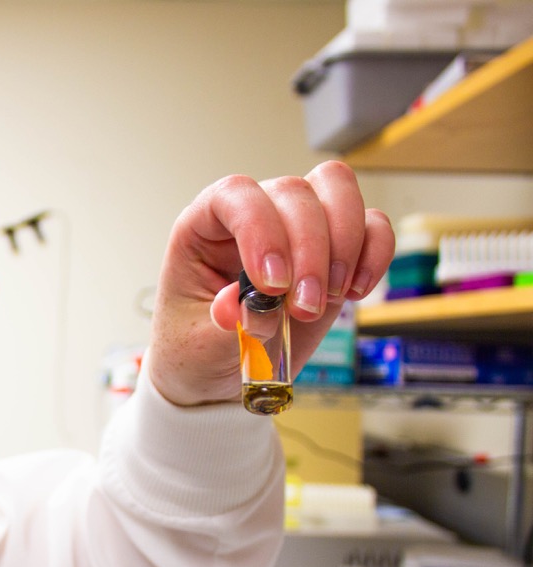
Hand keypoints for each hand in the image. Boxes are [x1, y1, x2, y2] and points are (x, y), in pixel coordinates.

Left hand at [148, 161, 393, 406]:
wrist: (217, 371)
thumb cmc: (197, 348)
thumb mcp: (201, 345)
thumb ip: (226, 325)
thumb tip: (248, 305)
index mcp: (203, 227)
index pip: (235, 194)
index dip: (260, 229)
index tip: (271, 284)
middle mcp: (252, 215)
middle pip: (293, 192)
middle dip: (308, 252)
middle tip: (304, 309)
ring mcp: (295, 226)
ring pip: (336, 191)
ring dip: (344, 245)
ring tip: (329, 299)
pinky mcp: (332, 249)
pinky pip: (370, 224)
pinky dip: (374, 253)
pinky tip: (356, 292)